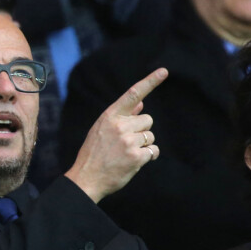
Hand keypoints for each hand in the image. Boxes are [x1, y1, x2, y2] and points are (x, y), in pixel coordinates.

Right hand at [65, 68, 167, 202]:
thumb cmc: (94, 153)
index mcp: (110, 116)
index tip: (164, 71)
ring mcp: (128, 142)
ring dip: (143, 145)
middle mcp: (120, 126)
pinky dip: (148, 156)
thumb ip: (121, 116)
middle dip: (142, 130)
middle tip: (127, 142)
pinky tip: (135, 161)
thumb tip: (141, 104)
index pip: (133, 94)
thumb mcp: (101, 129)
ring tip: (126, 153)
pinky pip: (153, 151)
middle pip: (147, 119)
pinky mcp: (136, 157)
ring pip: (150, 136)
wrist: (86, 178)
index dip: (150, 81)